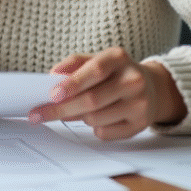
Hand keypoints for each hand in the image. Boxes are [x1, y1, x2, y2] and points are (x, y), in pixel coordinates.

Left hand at [28, 48, 185, 139]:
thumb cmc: (113, 73)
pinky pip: (105, 133)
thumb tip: (52, 77)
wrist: (150, 87)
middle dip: (62, 109)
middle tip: (40, 113)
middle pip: (92, 100)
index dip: (72, 84)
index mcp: (118, 58)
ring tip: (77, 110)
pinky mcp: (141, 124)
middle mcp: (133, 79)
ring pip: (95, 119)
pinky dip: (94, 128)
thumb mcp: (96, 60)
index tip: (52, 95)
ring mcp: (140, 103)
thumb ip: (73, 64)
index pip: (95, 71)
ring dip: (78, 118)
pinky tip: (100, 118)